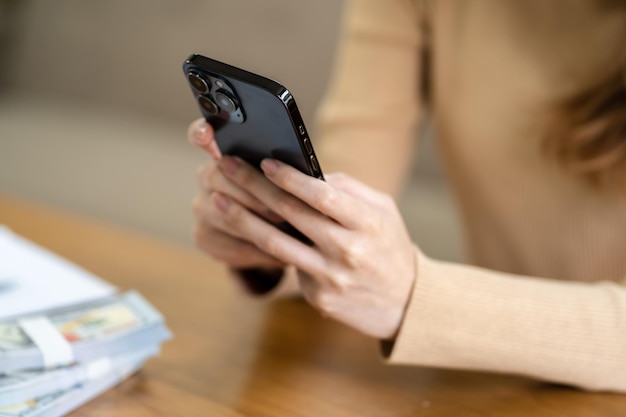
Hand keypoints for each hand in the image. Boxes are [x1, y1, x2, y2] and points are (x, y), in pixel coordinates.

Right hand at [188, 119, 284, 269]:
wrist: (274, 232)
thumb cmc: (287, 194)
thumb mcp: (290, 178)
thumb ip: (286, 169)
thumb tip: (307, 172)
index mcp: (222, 152)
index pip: (201, 135)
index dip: (202, 132)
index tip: (207, 133)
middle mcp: (206, 177)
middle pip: (217, 178)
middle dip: (253, 192)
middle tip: (283, 204)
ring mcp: (201, 208)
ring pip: (224, 214)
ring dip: (258, 222)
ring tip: (290, 230)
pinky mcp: (204, 237)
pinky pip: (229, 244)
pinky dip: (258, 249)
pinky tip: (282, 253)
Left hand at [212, 156, 416, 338]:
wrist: (405, 303)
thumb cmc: (390, 247)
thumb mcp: (383, 211)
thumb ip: (348, 190)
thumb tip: (307, 173)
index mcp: (367, 223)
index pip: (320, 195)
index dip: (288, 178)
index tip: (264, 162)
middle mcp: (347, 251)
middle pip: (290, 215)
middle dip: (254, 187)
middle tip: (227, 168)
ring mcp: (330, 277)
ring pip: (275, 244)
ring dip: (242, 220)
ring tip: (218, 202)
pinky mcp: (318, 297)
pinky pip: (288, 267)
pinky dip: (268, 248)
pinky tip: (250, 232)